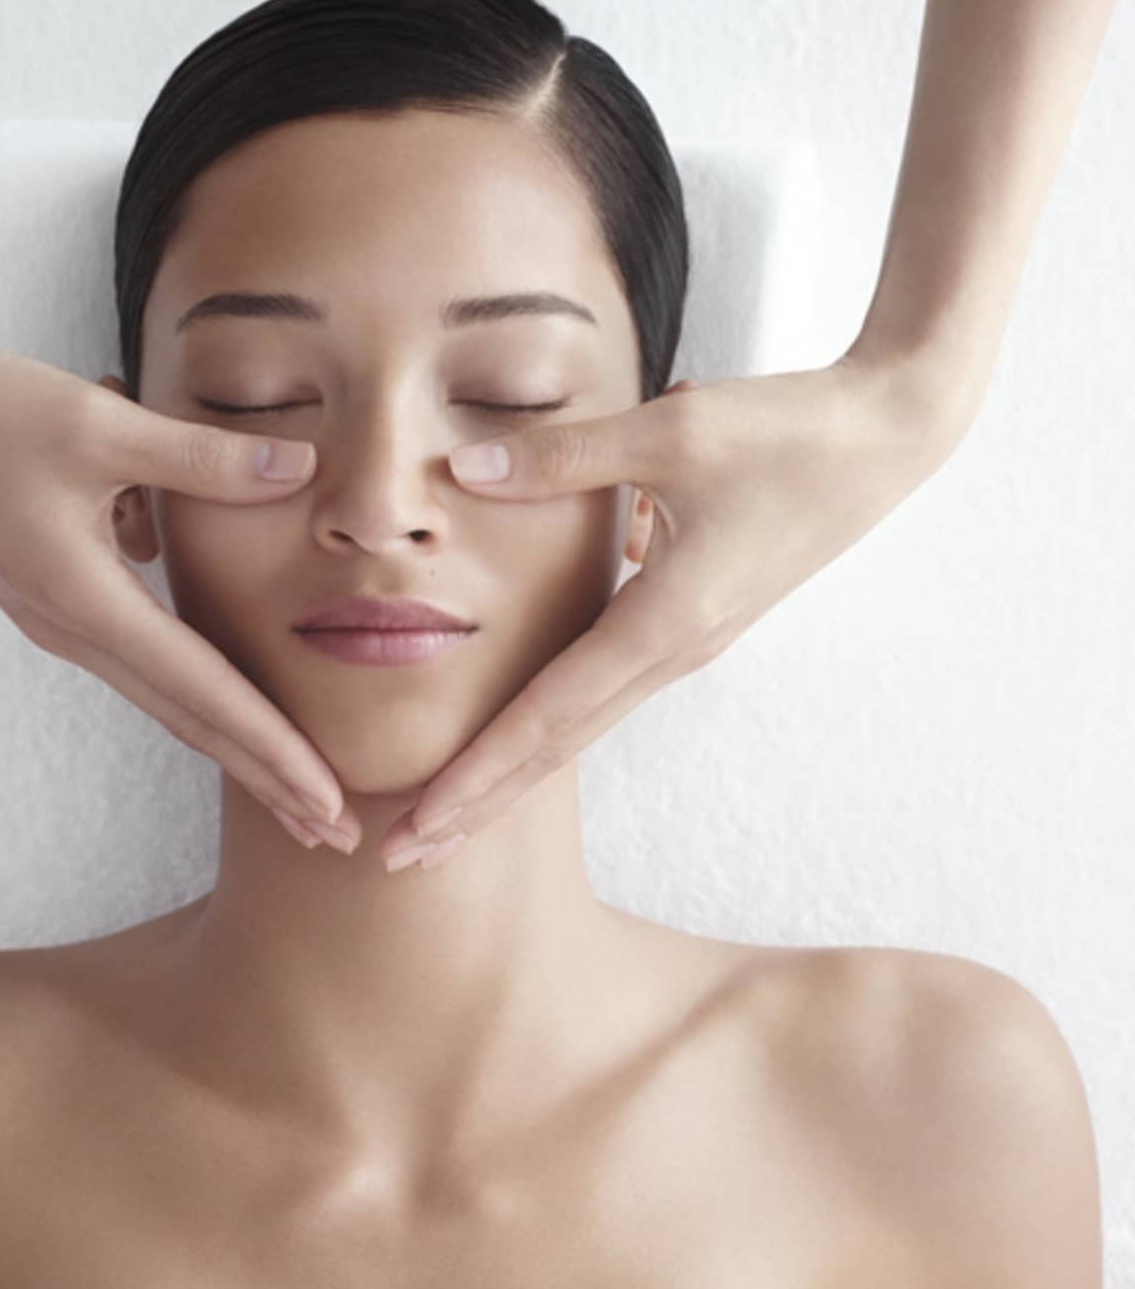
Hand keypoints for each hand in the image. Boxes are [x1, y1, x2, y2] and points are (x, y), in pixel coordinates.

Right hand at [0, 316, 359, 848]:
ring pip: (167, 696)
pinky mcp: (52, 599)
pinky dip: (195, 679)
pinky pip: (141, 651)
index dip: (275, 753)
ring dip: (235, 739)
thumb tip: (302, 467)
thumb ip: (205, 459)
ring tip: (295, 784)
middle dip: (266, 779)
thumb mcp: (102, 425)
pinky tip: (229, 676)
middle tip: (335, 837)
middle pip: (190, 721)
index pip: (205, 695)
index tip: (330, 805)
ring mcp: (58, 622)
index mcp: (87, 604)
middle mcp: (73, 631)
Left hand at [377, 353, 978, 867]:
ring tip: (442, 811)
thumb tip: (460, 470)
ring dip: (508, 771)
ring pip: (577, 725)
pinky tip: (511, 734)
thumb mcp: (671, 433)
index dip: (477, 773)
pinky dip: (546, 724)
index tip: (417, 824)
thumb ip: (560, 457)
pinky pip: (602, 689)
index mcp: (664, 625)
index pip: (547, 717)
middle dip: (478, 804)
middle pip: (555, 746)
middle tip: (402, 855)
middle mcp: (671, 653)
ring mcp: (684, 645)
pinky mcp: (690, 623)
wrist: (887, 438)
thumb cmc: (788, 433)